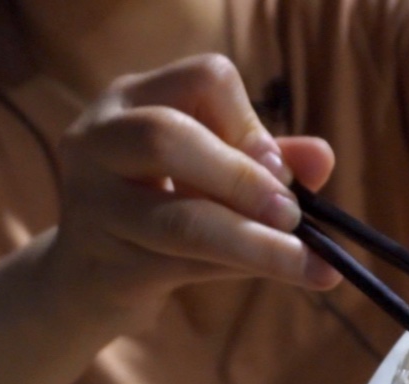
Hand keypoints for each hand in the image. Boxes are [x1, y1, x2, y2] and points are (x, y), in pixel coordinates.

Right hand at [49, 54, 339, 319]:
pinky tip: (291, 274)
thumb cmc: (159, 209)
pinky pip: (183, 267)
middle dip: (242, 177)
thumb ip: (263, 160)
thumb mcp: (211, 175)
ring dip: (256, 241)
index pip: (202, 80)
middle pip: (167, 137)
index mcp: (130, 98)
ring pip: (181, 220)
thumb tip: (322, 158)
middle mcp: (98, 139)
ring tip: (310, 262)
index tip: (277, 166)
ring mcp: (93, 205)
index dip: (250, 122)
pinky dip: (243, 269)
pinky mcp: (106, 265)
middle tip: (292, 215)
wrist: (87, 278)